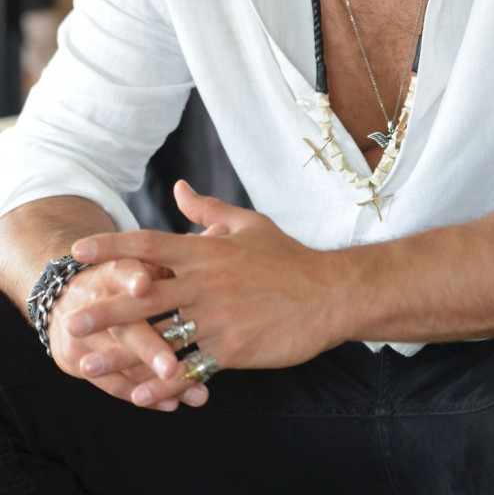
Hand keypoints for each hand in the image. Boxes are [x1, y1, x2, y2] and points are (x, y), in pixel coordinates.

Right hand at [50, 256, 209, 411]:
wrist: (70, 297)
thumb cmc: (130, 273)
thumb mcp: (150, 256)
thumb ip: (186, 247)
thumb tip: (224, 230)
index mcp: (117, 269)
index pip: (122, 268)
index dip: (133, 276)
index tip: (146, 284)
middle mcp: (99, 301)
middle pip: (122, 324)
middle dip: (146, 346)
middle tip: (171, 365)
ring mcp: (88, 335)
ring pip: (120, 360)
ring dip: (151, 377)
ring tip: (185, 389)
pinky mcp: (80, 361)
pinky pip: (115, 383)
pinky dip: (146, 395)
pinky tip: (174, 403)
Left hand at [69, 181, 346, 407]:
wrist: (330, 293)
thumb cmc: (289, 259)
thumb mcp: (250, 224)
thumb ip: (209, 209)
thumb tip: (179, 187)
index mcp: (208, 252)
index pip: (151, 245)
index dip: (113, 246)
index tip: (80, 250)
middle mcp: (207, 283)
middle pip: (146, 295)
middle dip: (107, 307)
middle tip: (73, 319)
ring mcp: (220, 317)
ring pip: (162, 337)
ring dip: (123, 352)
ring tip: (89, 364)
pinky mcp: (234, 349)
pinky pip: (191, 368)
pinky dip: (163, 384)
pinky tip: (139, 395)